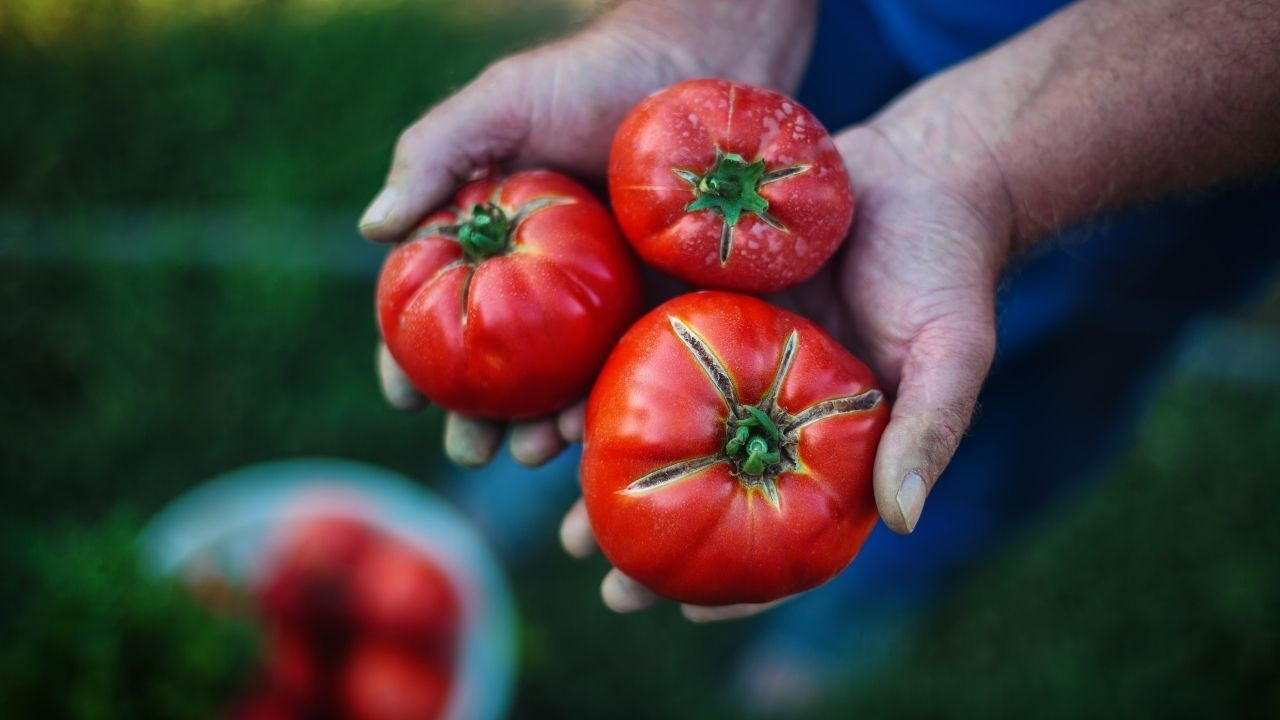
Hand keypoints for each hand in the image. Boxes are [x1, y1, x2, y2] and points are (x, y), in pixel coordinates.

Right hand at [363, 30, 687, 466]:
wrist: (702, 66)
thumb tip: (373, 229)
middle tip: (470, 451)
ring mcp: (609, 305)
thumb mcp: (502, 106)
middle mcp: (547, 286)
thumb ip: (434, 155)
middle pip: (501, 367)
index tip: (405, 396)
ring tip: (531, 454)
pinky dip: (612, 405)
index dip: (414, 358)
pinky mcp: (670, 309)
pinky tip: (597, 431)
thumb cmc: (592, 77)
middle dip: (478, 420)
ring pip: (565, 385)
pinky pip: (635, 368)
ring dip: (542, 429)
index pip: (441, 311)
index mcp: (497, 244)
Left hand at [559, 86, 1013, 619]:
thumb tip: (900, 520)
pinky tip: (560, 404)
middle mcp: (765, 407)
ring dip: (602, 459)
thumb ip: (927, 431)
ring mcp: (726, 352)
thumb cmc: (947, 272)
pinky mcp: (695, 292)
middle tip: (593, 565)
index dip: (740, 579)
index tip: (688, 610)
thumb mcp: (953, 353)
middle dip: (644, 531)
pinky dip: (600, 374)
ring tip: (550, 493)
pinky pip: (640, 338)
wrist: (920, 172)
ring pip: (656, 421)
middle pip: (698, 484)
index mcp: (823, 442)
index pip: (780, 530)